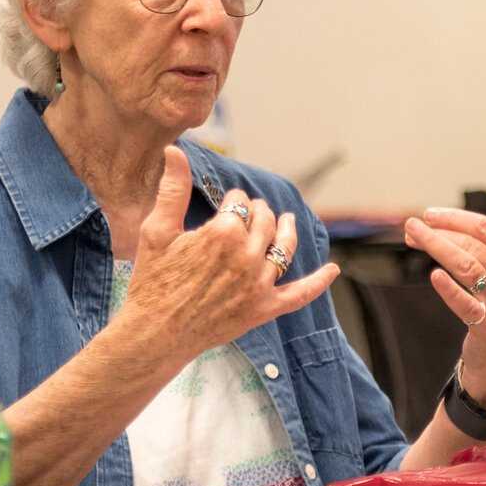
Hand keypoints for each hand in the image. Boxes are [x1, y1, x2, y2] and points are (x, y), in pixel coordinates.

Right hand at [124, 146, 338, 361]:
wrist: (156, 334)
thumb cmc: (152, 281)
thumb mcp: (157, 230)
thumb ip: (173, 189)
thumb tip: (175, 151)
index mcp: (223, 233)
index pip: (239, 203)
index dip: (233, 199)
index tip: (227, 201)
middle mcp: (247, 256)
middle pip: (264, 222)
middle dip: (258, 212)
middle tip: (250, 211)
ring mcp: (259, 284)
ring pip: (284, 249)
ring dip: (288, 230)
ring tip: (289, 220)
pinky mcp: (264, 309)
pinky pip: (299, 294)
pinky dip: (318, 282)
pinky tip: (333, 270)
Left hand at [403, 183, 485, 407]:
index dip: (456, 218)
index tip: (430, 214)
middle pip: (473, 246)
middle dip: (439, 233)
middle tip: (412, 226)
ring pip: (467, 267)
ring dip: (436, 248)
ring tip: (413, 238)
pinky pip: (466, 304)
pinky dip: (449, 289)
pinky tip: (434, 275)